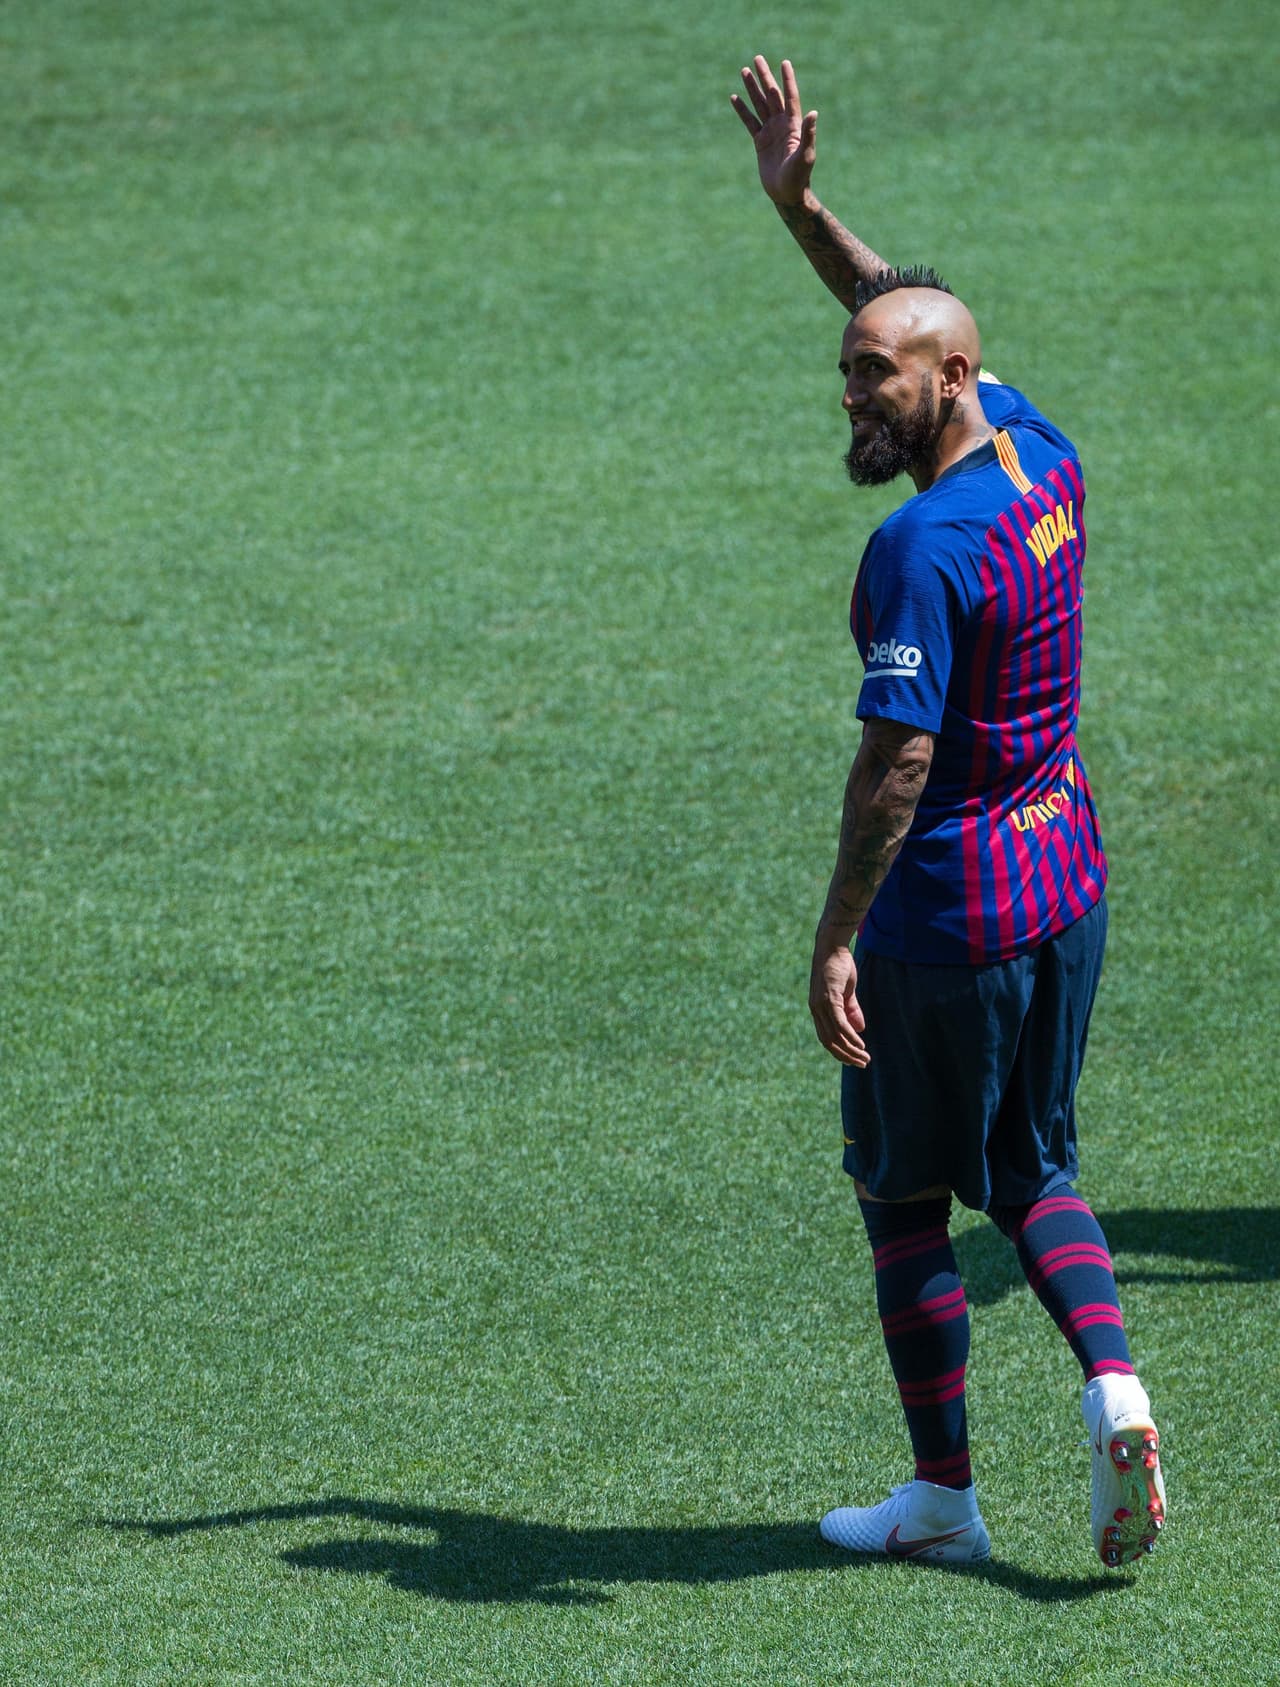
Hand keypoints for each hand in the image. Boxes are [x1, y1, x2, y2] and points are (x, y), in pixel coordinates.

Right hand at [729, 56, 817, 206]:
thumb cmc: (799, 176)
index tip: (784, 62)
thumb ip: (808, 133)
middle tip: (757, 58)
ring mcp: (770, 132)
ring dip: (752, 89)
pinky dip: (742, 110)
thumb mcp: (805, 154)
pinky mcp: (760, 142)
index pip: (790, 97)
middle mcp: (782, 124)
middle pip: (771, 95)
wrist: (787, 194)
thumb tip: (813, 112)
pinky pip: (749, 122)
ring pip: (759, 105)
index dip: (787, 80)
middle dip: (765, 77)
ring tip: (744, 71)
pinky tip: (735, 98)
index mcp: (793, 125)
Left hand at [808, 936, 869, 1066]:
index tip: (853, 1060)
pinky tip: (860, 1044)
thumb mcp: (846, 991)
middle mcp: (816, 1010)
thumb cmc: (838, 966)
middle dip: (845, 1056)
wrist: (832, 946)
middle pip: (829, 1041)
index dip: (839, 1051)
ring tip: (864, 1058)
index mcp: (818, 1009)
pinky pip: (839, 1024)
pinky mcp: (829, 999)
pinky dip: (850, 1036)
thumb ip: (851, 1010)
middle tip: (861, 1064)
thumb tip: (859, 1029)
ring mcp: (821, 1005)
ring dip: (850, 1050)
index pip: (826, 1037)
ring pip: (835, 1036)